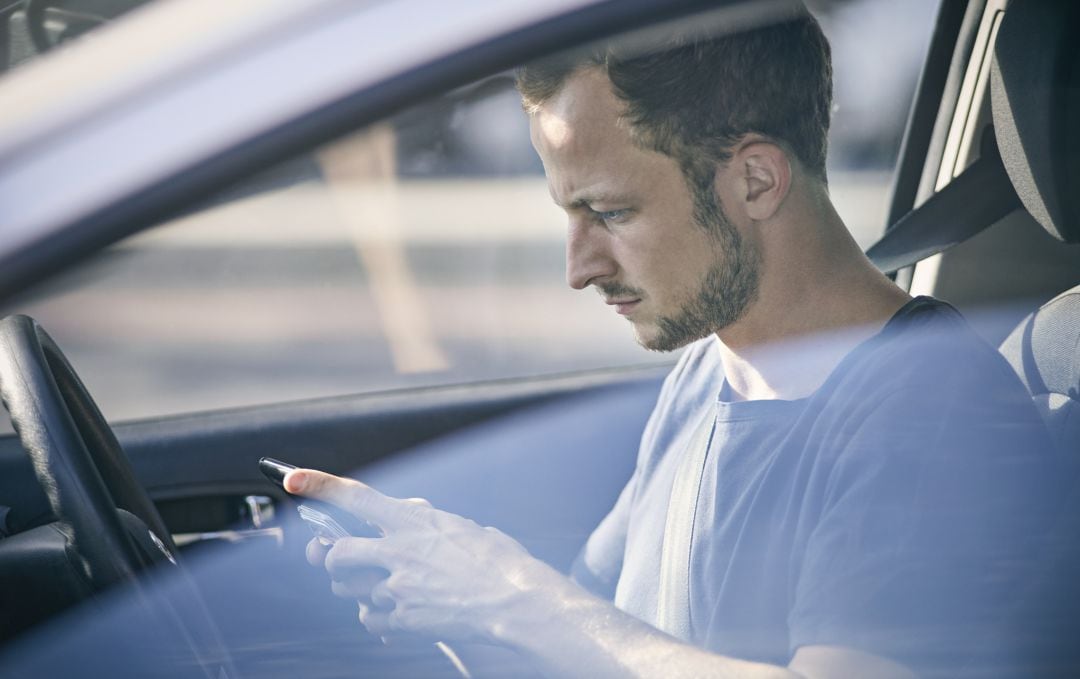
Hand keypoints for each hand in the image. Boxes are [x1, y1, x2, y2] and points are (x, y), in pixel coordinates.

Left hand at [284, 469, 559, 643]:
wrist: (517, 602)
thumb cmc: (501, 563)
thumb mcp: (463, 528)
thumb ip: (428, 523)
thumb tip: (409, 516)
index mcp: (414, 521)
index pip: (355, 496)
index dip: (318, 485)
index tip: (292, 480)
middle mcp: (398, 551)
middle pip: (336, 552)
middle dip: (332, 557)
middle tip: (339, 559)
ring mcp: (397, 587)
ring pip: (347, 588)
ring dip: (356, 588)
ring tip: (382, 587)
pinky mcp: (403, 618)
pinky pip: (369, 618)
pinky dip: (376, 617)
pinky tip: (397, 613)